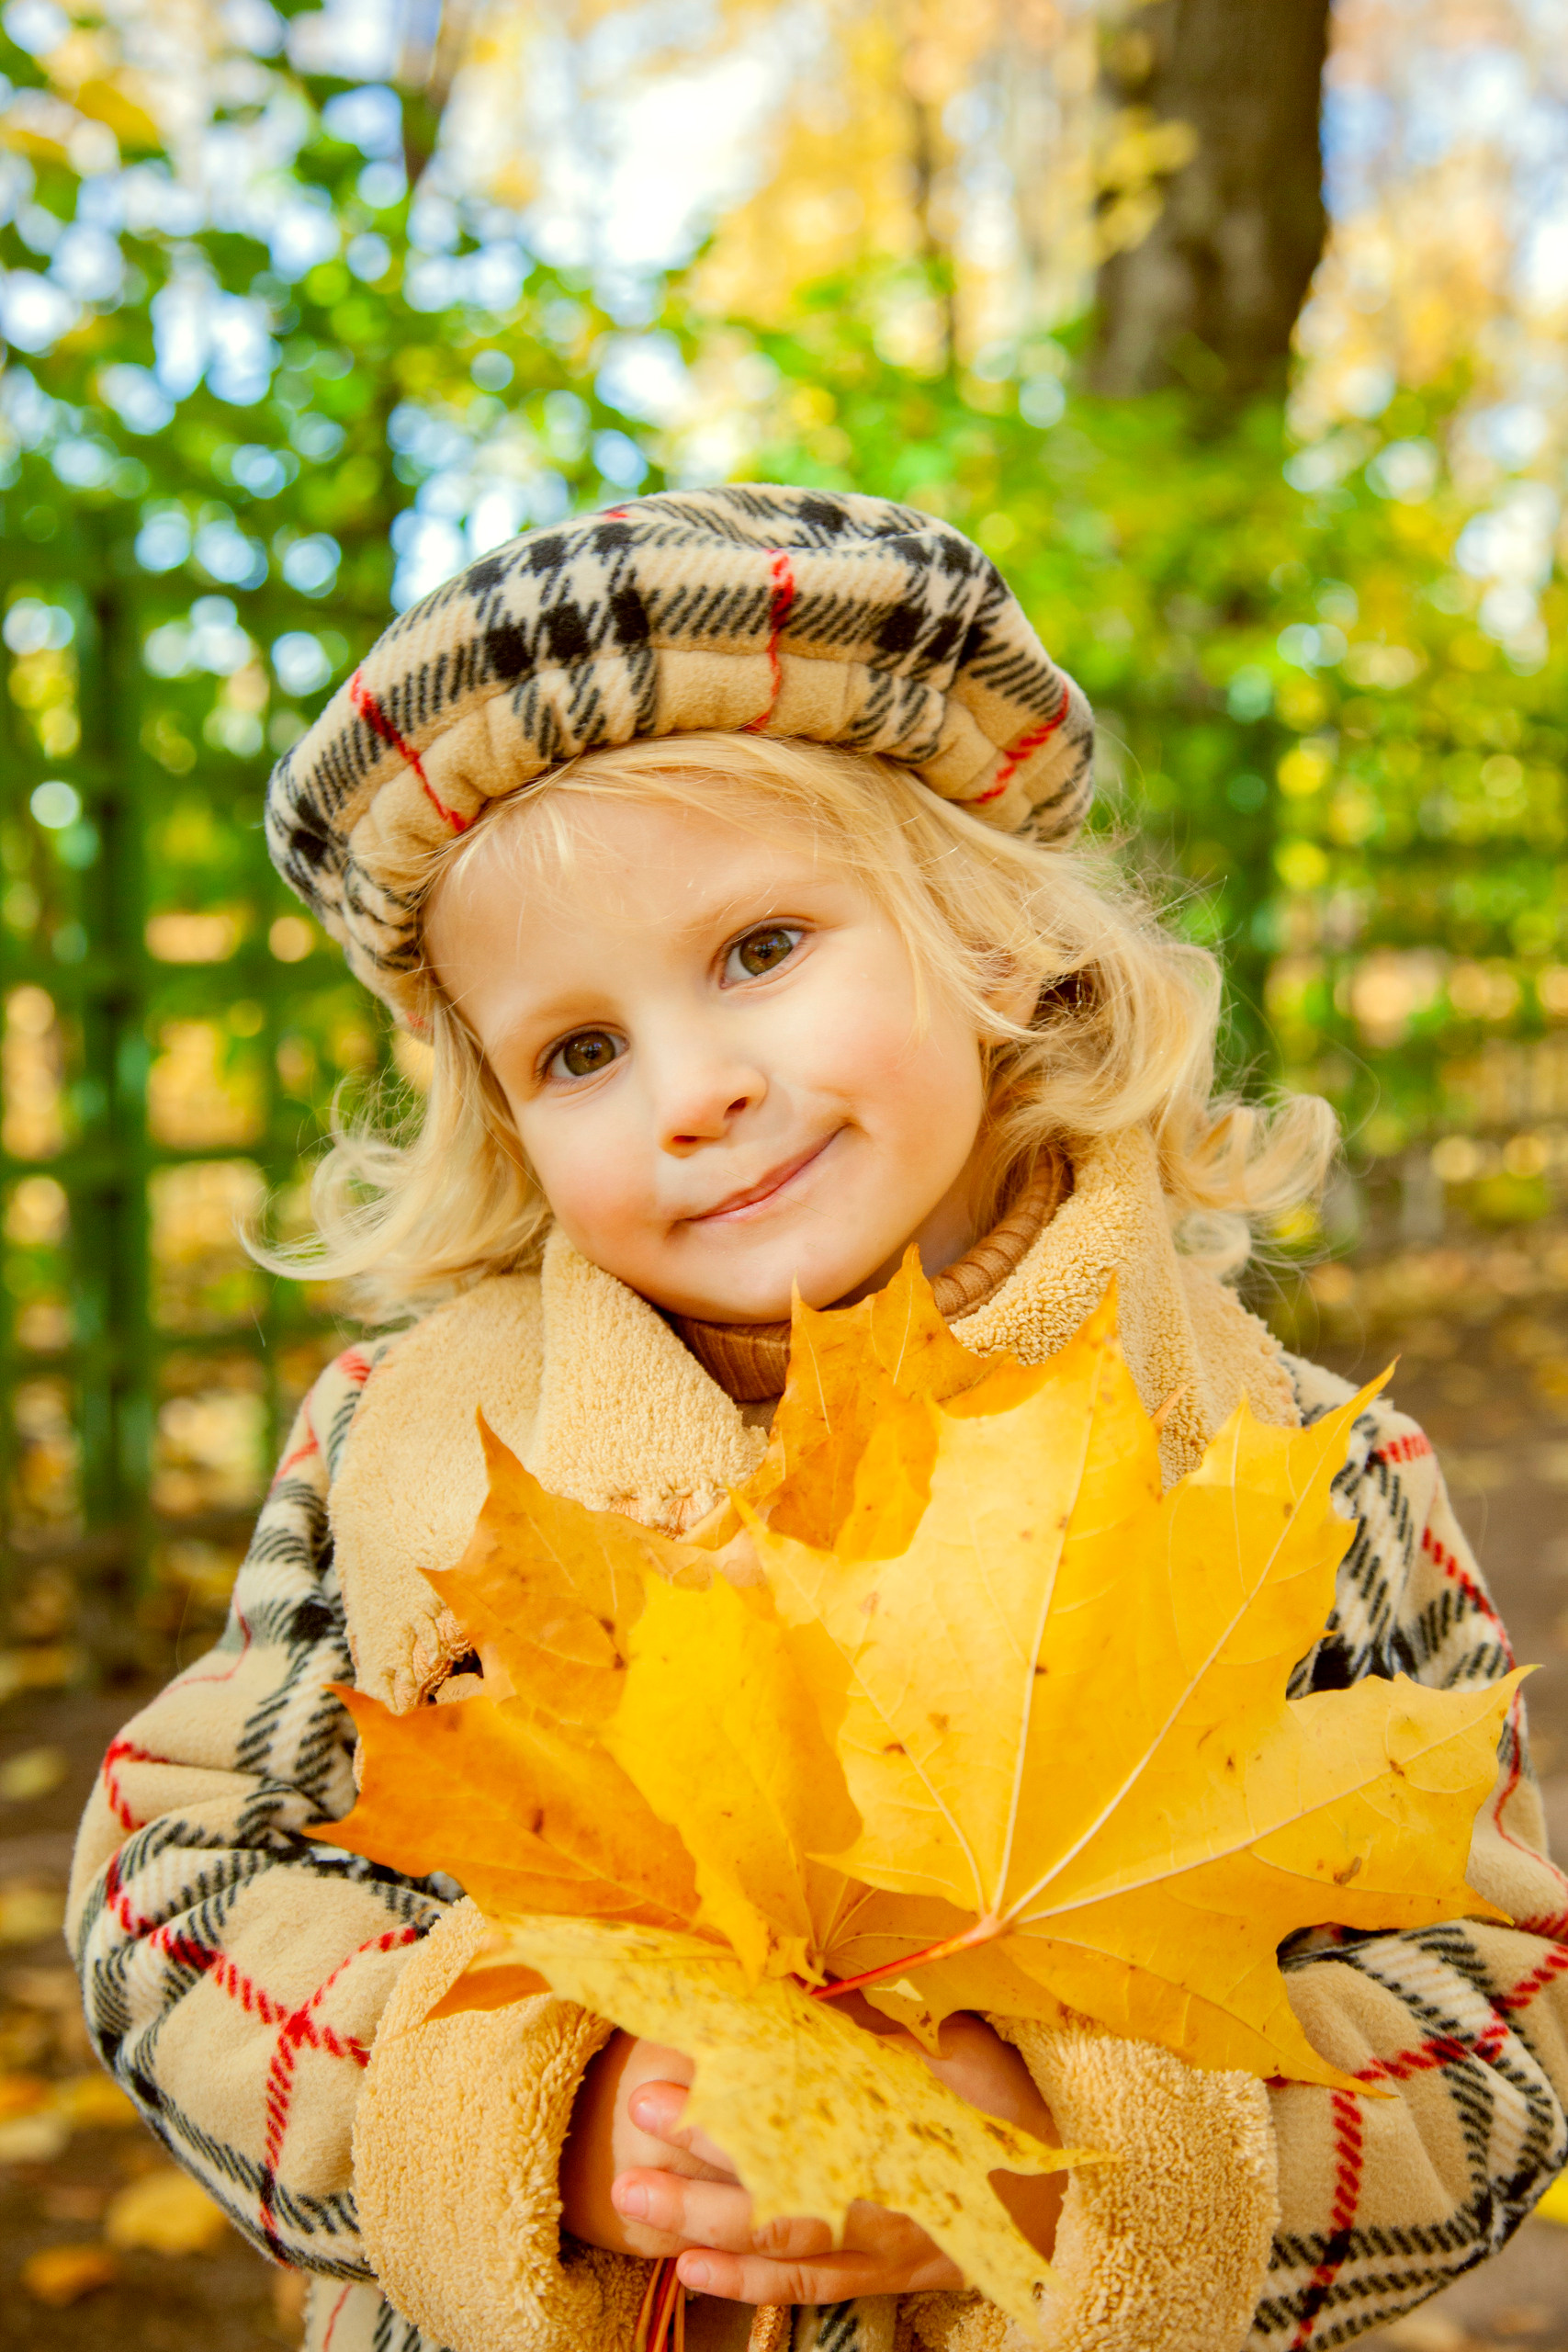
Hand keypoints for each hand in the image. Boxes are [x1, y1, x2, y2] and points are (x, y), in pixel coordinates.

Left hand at [565, 2007, 1061, 2305]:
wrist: (1060, 2195)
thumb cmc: (999, 2103)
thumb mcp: (955, 2045)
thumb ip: (877, 2022)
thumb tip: (802, 1969)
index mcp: (899, 2126)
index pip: (800, 2118)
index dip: (730, 2107)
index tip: (667, 2081)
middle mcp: (881, 2196)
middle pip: (777, 2189)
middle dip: (698, 2166)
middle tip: (636, 2130)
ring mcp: (876, 2246)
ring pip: (778, 2246)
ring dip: (701, 2227)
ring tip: (634, 2200)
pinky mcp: (876, 2277)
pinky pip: (803, 2289)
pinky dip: (745, 2285)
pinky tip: (690, 2271)